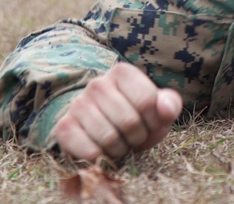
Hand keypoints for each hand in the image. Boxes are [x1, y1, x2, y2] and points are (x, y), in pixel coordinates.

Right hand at [53, 62, 182, 162]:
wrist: (101, 128)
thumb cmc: (136, 116)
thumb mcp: (158, 108)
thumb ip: (169, 104)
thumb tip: (165, 110)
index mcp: (122, 72)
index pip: (147, 101)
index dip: (154, 121)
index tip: (150, 123)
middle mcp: (97, 84)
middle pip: (129, 122)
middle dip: (138, 137)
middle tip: (134, 137)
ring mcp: (78, 104)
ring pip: (109, 138)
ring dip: (121, 150)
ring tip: (120, 144)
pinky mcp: (64, 127)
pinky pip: (90, 152)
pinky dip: (102, 160)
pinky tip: (103, 152)